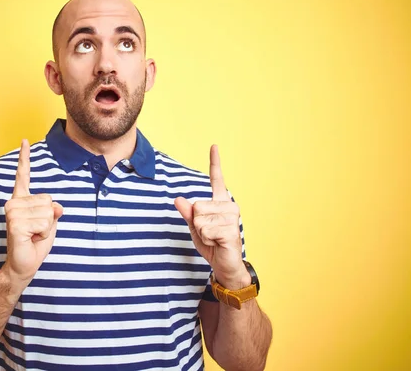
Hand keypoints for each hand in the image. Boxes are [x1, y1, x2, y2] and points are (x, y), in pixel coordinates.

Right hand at [3, 139, 62, 281]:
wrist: (24, 264)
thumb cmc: (36, 243)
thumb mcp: (50, 223)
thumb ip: (54, 211)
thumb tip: (56, 206)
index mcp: (21, 200)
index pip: (23, 175)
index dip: (24, 158)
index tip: (24, 141)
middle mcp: (14, 203)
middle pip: (49, 200)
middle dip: (49, 218)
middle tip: (36, 230)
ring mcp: (12, 212)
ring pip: (48, 212)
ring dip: (46, 227)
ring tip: (33, 235)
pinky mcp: (14, 223)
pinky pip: (44, 222)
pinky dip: (43, 233)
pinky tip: (30, 238)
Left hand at [175, 145, 249, 289]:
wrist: (225, 265)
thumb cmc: (212, 244)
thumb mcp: (195, 227)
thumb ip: (188, 213)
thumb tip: (178, 199)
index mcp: (220, 203)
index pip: (217, 179)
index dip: (215, 162)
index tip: (213, 145)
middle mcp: (229, 206)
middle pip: (197, 206)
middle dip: (196, 223)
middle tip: (209, 233)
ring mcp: (232, 218)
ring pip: (199, 218)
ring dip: (201, 233)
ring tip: (214, 239)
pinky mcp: (231, 230)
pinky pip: (205, 230)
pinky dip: (206, 239)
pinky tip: (217, 243)